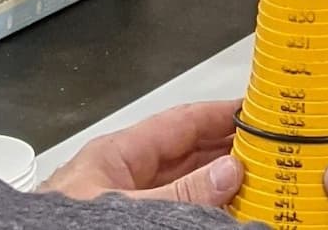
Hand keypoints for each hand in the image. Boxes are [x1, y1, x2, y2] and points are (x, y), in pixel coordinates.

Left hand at [41, 99, 244, 206]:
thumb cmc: (56, 225)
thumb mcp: (126, 207)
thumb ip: (179, 192)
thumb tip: (228, 171)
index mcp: (117, 154)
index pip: (180, 122)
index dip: (221, 113)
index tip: (258, 110)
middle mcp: (126, 177)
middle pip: (187, 154)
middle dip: (228, 150)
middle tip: (272, 148)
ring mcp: (130, 203)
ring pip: (185, 185)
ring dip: (221, 183)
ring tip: (261, 180)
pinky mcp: (134, 222)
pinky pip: (179, 209)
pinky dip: (206, 207)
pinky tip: (230, 210)